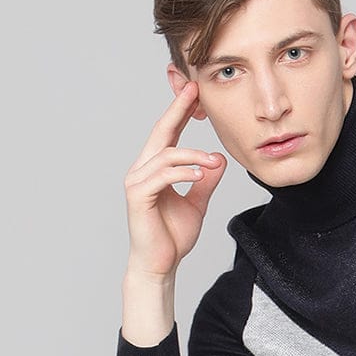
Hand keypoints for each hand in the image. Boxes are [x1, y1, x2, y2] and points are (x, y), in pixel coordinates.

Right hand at [123, 80, 226, 278]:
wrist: (160, 265)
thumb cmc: (173, 237)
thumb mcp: (197, 204)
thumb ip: (205, 181)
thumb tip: (218, 160)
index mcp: (155, 169)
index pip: (168, 134)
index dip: (180, 111)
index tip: (195, 92)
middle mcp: (142, 170)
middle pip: (161, 132)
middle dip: (178, 109)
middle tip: (195, 91)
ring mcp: (137, 182)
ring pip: (166, 155)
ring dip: (193, 155)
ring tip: (213, 161)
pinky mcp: (138, 196)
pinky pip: (162, 176)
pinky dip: (183, 172)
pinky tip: (200, 174)